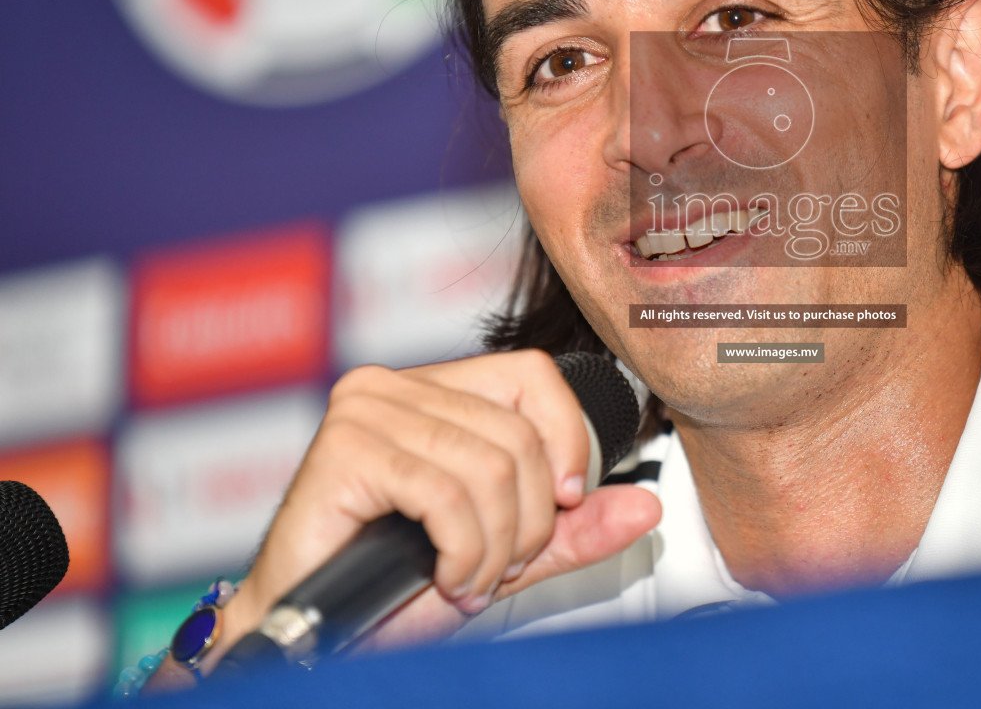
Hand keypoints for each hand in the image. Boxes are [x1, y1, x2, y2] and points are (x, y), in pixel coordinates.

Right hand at [196, 350, 661, 670]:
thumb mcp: (502, 553)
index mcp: (433, 390)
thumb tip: (646, 506)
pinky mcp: (344, 449)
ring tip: (470, 580)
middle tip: (501, 568)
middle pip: (518, 435)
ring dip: (495, 546)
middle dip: (530, 520)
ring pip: (489, 467)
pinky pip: (446, 494)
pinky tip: (446, 578)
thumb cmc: (387, 588)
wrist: (306, 633)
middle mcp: (394, 387)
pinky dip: (463, 550)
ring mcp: (365, 411)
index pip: (534, 375)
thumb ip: (573, 531)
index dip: (568, 439)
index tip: (568, 501)